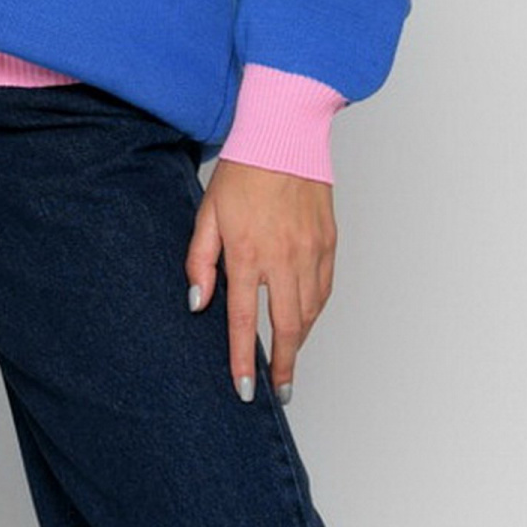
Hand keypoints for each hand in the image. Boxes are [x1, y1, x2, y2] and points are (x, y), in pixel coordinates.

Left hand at [186, 159, 335, 400]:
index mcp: (248, 253)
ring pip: (311, 311)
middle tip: (280, 391)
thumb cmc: (241, 173)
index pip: (246, 321)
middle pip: (288, 327)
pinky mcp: (329, 242)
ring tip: (289, 360)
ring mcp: (311, 251)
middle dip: (284, 366)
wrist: (283, 136)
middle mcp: (284, 257)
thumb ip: (199, 262)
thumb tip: (197, 304)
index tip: (246, 388)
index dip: (244, 360)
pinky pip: (325, 289)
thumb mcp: (207, 215)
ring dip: (300, 341)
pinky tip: (305, 321)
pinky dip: (315, 312)